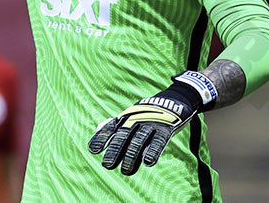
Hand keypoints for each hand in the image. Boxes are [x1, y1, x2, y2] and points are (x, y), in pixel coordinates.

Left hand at [88, 72, 216, 174]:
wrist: (175, 99)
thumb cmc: (149, 111)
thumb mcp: (131, 114)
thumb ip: (115, 123)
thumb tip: (98, 129)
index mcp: (127, 116)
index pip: (112, 128)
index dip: (102, 138)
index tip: (93, 150)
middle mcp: (137, 119)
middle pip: (124, 136)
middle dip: (115, 150)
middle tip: (107, 165)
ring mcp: (151, 122)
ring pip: (139, 140)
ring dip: (132, 155)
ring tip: (126, 170)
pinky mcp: (166, 128)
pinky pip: (159, 140)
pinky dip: (153, 150)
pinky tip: (148, 162)